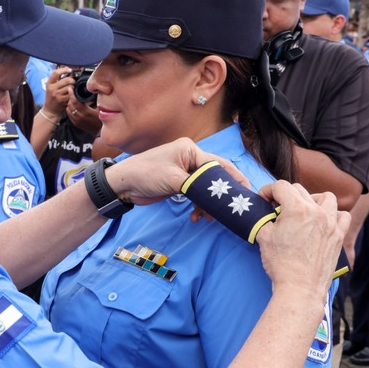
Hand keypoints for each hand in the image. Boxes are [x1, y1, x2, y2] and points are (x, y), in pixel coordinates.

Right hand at [42, 66, 73, 116]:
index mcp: (49, 84)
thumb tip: (68, 71)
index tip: (69, 69)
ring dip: (73, 88)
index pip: (56, 73)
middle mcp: (52, 89)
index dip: (64, 70)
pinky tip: (71, 95)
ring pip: (70, 87)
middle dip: (72, 80)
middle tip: (73, 82)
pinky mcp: (62, 100)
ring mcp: (57, 95)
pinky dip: (73, 94)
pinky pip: (71, 94)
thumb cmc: (51, 98)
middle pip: (66, 80)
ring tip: (72, 89)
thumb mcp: (50, 88)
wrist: (49, 110)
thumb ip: (57, 80)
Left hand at [66, 95, 100, 135]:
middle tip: (72, 93)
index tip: (70, 88)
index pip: (75, 101)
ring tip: (73, 100)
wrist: (101, 132)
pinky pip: (69, 115)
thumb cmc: (102, 119)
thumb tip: (93, 92)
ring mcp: (77, 121)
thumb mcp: (100, 109)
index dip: (72, 94)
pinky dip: (70, 110)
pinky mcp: (76, 124)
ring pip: (68, 110)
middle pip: (70, 105)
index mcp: (86, 112)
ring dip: (69, 104)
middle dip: (70, 98)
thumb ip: (95, 101)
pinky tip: (73, 107)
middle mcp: (80, 117)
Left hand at [104, 137, 249, 205]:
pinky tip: (196, 217)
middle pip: (214, 177)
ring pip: (205, 189)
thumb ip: (197, 185)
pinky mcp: (179, 183)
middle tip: (229, 210)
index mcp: (190, 150)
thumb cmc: (146, 175)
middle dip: (219, 195)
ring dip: (208, 204)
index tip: (245, 193)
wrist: (123, 185)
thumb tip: (217, 194)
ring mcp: (184, 171)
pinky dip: (198, 206)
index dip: (234, 179)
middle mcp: (189, 158)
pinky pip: (196, 195)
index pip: (219, 164)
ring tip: (207, 217)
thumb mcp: (174, 179)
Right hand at [255, 182, 348, 300]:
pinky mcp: (337, 235)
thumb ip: (264, 218)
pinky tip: (322, 221)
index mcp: (297, 209)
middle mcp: (317, 212)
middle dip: (284, 195)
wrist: (299, 286)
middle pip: (299, 190)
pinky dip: (333, 214)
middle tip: (276, 208)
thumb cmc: (281, 263)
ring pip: (326, 197)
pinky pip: (342, 215)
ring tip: (302, 210)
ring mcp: (330, 223)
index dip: (267, 190)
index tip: (263, 200)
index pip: (280, 186)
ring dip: (312, 199)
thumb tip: (263, 212)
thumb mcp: (264, 236)